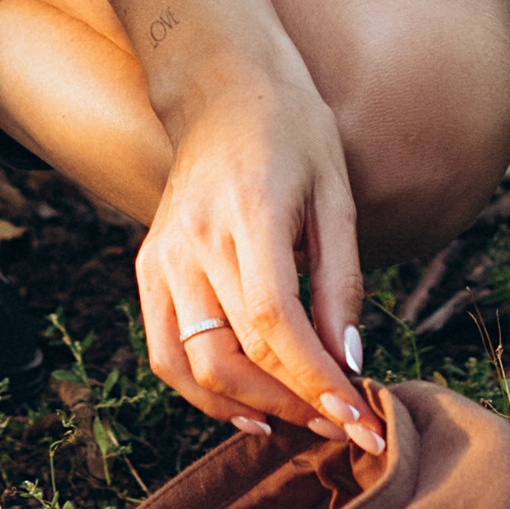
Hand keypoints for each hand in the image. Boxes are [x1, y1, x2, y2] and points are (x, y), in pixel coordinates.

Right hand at [133, 58, 382, 456]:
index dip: (317, 380)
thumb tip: (349, 360)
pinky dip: (203, 393)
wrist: (222, 86)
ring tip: (303, 420)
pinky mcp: (149, 267)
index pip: (276, 322)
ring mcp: (163, 255)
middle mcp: (195, 239)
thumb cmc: (292, 131)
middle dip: (296, 403)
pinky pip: (166, 352)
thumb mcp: (336, 192)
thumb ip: (341, 279)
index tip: (360, 418)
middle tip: (346, 422)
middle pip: (238, 353)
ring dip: (251, 408)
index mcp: (248, 211)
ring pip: (196, 364)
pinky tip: (248, 410)